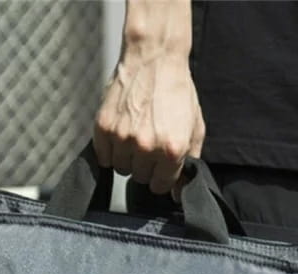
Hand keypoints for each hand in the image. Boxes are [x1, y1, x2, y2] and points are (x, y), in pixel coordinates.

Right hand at [93, 49, 204, 196]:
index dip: (162, 177)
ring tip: (135, 136)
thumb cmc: (176, 91)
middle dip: (145, 166)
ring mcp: (123, 137)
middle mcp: (146, 147)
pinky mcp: (104, 127)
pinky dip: (110, 150)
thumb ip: (189, 163)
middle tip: (148, 144)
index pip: (160, 187)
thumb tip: (178, 192)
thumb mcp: (195, 128)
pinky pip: (103, 156)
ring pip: (120, 168)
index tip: (160, 166)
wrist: (155, 58)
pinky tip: (121, 133)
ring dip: (127, 158)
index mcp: (171, 151)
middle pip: (139, 178)